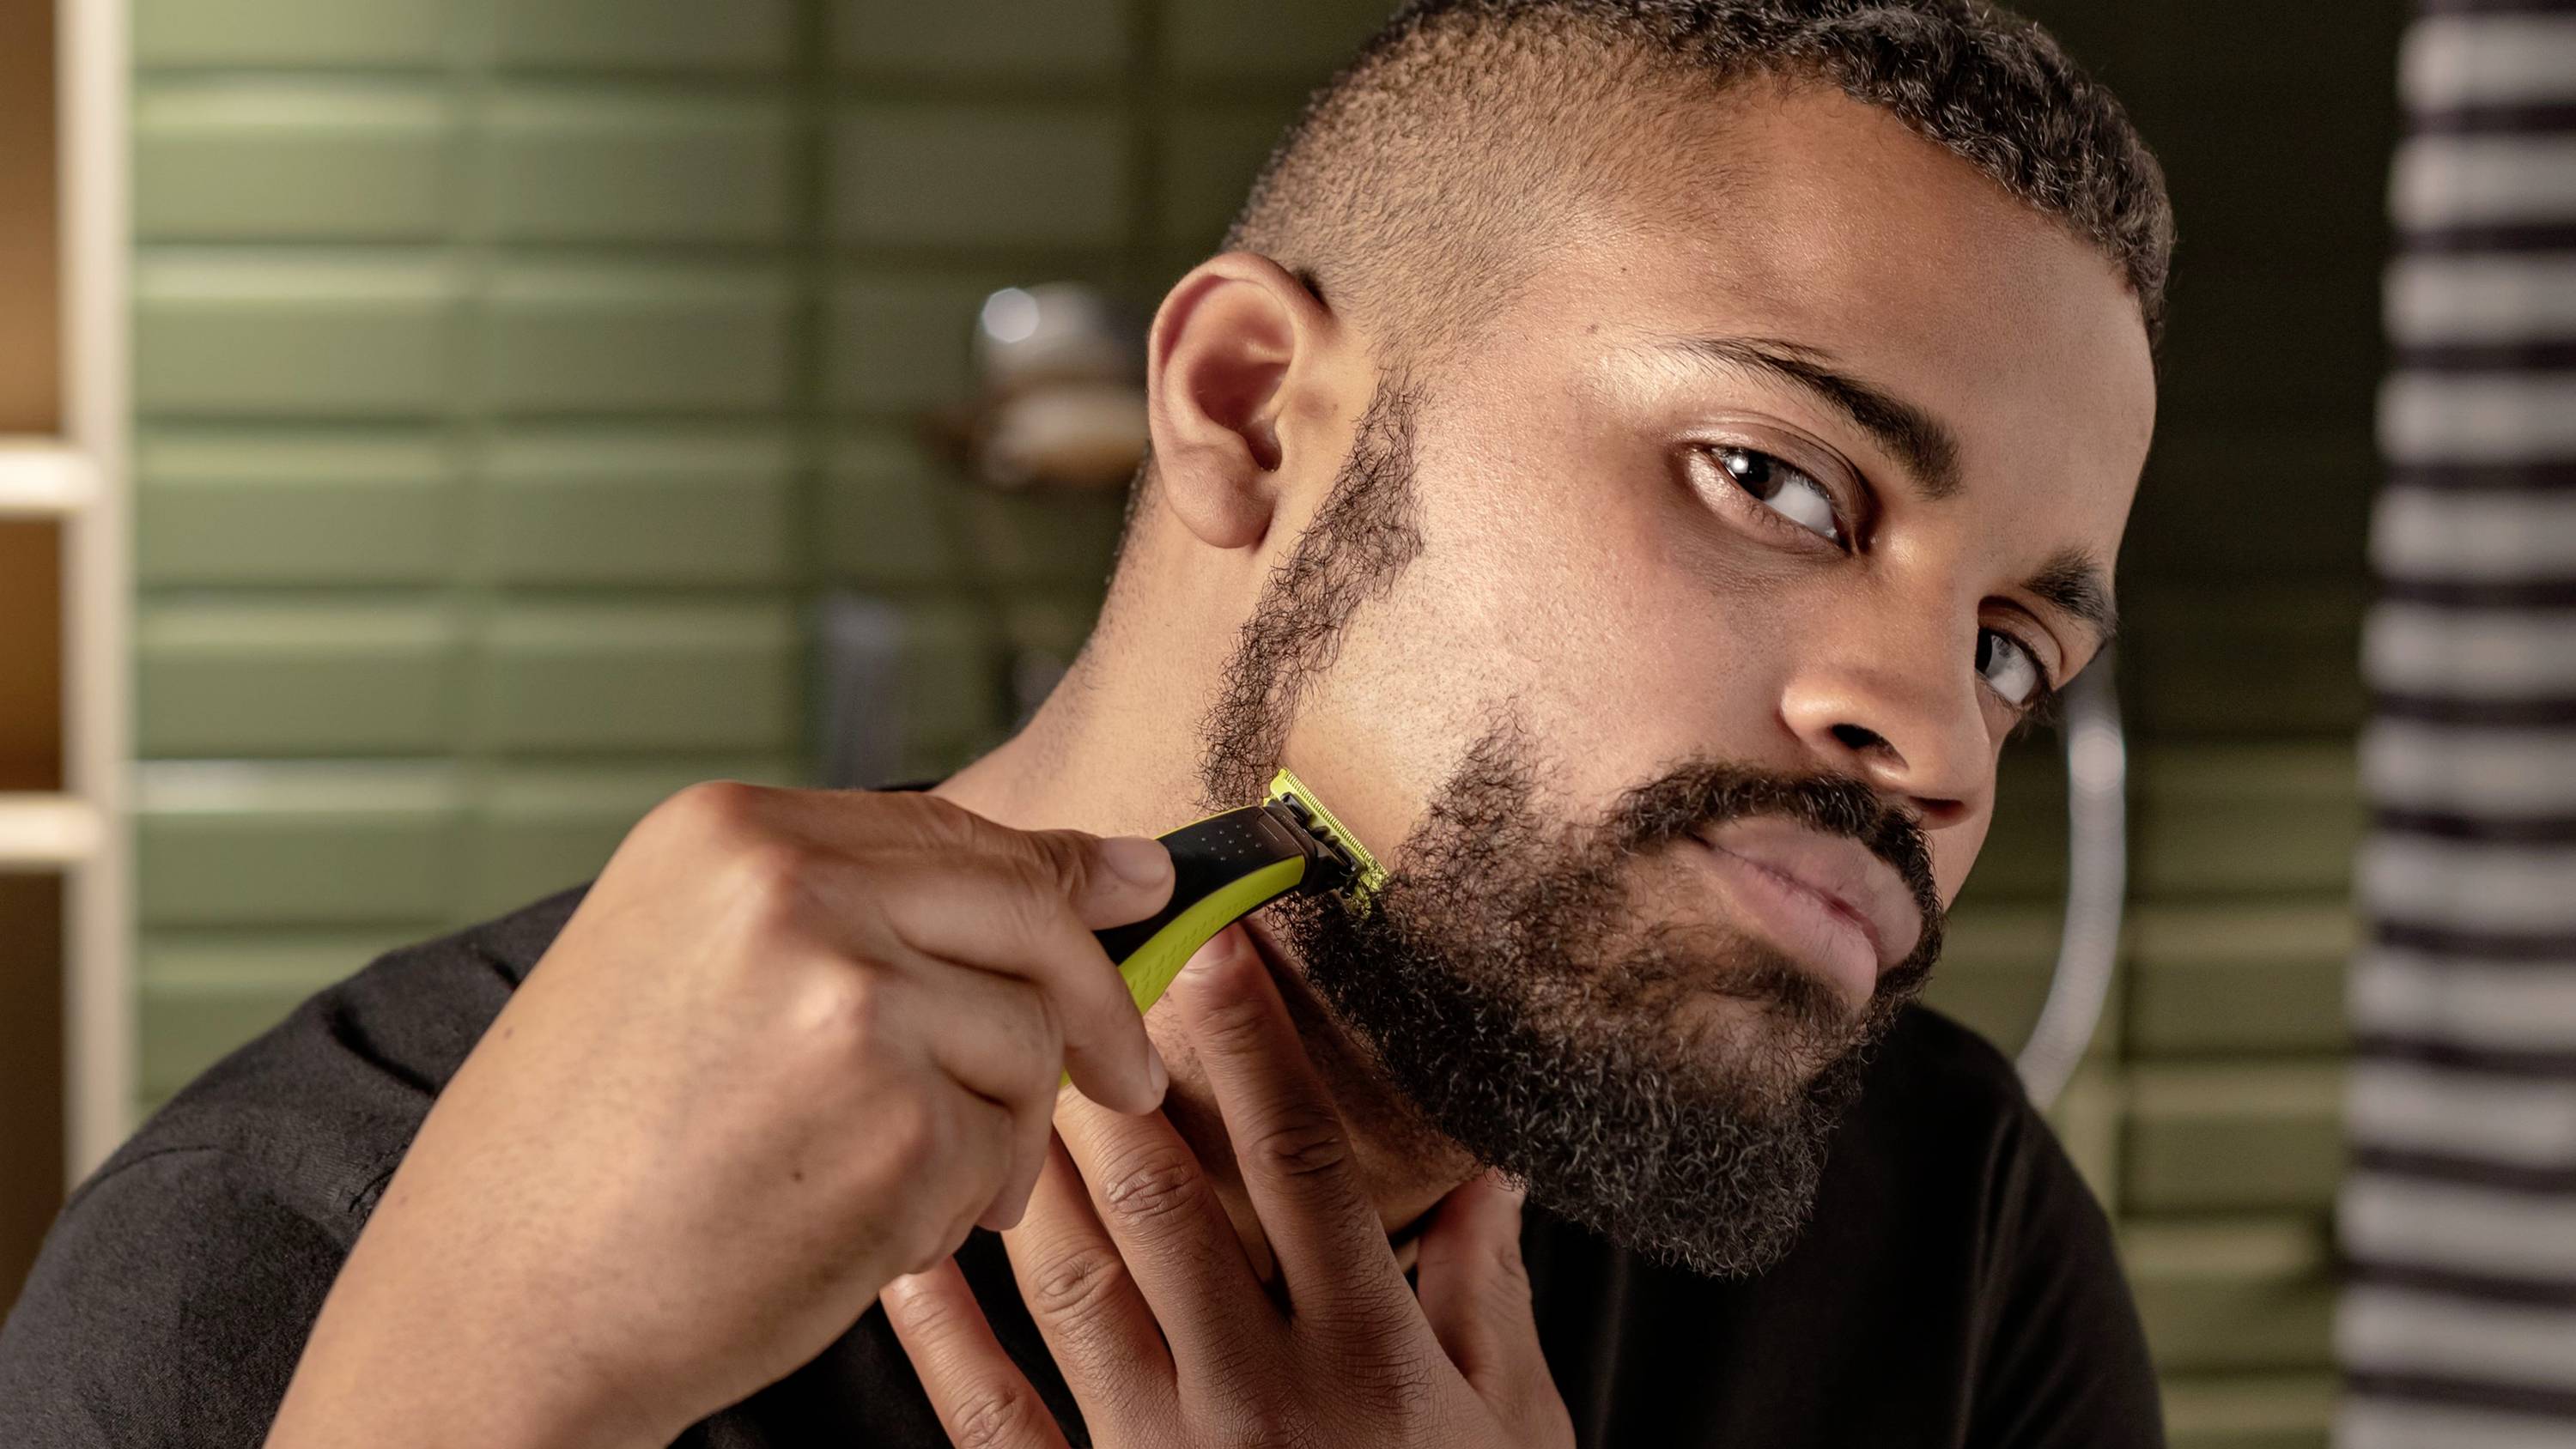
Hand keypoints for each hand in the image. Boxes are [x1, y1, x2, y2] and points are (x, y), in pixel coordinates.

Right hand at [265, 783, 1175, 1448]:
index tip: (1138, 892)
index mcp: (726, 831)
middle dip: (1096, 1000)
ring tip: (896, 1189)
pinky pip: (1000, 1148)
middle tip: (1130, 1071)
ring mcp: (847, 1001)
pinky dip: (958, 1204)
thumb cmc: (577, 1163)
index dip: (1061, 872)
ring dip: (999, 1130)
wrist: (488, 1318)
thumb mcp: (683, 972)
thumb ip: (858, 910)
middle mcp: (789, 889)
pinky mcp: (894, 1124)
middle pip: (1027, 914)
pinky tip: (863, 1233)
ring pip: (1027, 1042)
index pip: (953, 830)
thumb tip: (1108, 871)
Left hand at [882, 924, 1576, 1448]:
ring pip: (1074, 1281)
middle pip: (1170, 1198)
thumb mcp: (1516, 1428)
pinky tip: (916, 1253)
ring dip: (1031, 1165)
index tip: (1221, 942)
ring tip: (990, 1061)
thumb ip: (1486, 1296)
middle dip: (1120, 1068)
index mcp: (1372, 1360)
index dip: (1258, 1042)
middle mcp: (1258, 1398)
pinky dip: (946, 1336)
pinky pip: (1000, 1419)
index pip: (1306, 1163)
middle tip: (1073, 962)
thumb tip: (1478, 1170)